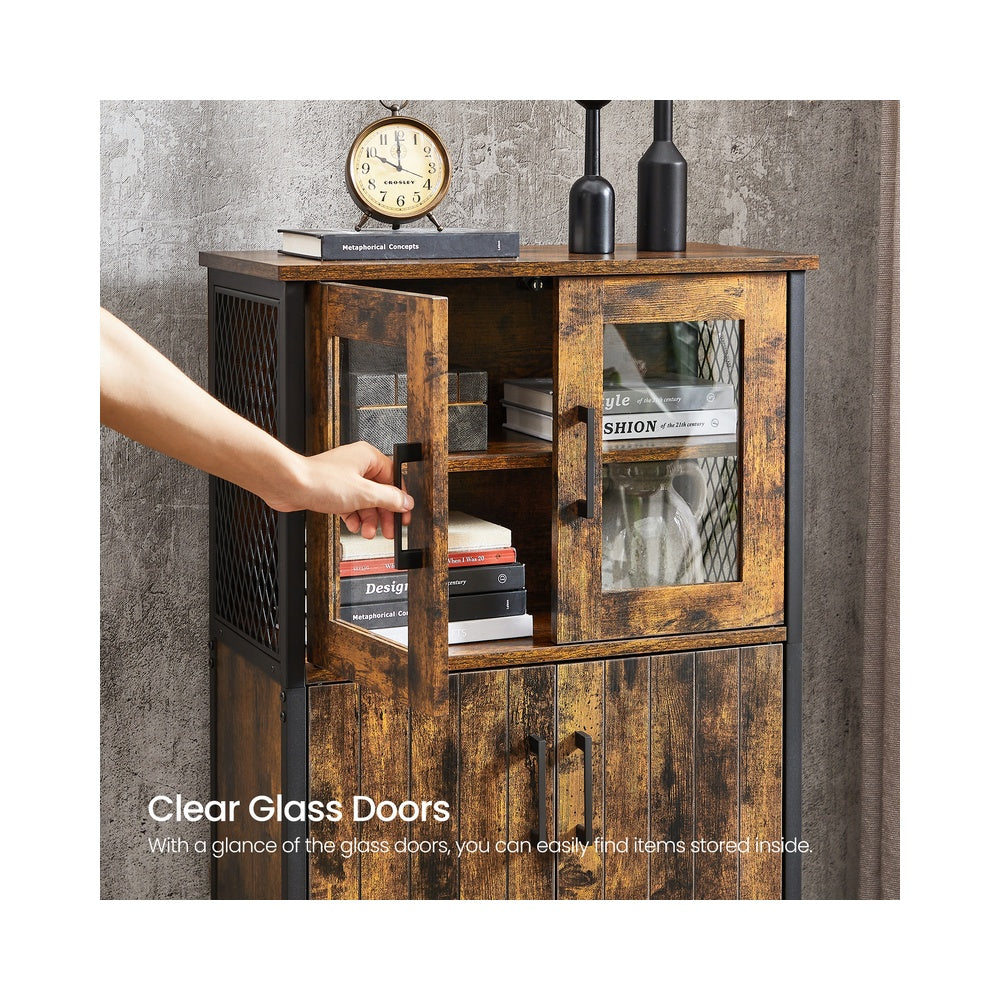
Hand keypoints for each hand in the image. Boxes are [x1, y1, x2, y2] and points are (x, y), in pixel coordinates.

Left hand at [275, 440, 412, 539]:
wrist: (288, 485)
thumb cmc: (320, 481)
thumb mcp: (364, 493)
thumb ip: (389, 498)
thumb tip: (406, 502)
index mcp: (368, 457)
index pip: (394, 478)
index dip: (400, 499)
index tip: (403, 515)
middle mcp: (357, 464)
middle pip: (380, 492)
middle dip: (383, 513)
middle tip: (388, 530)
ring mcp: (344, 477)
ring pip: (364, 500)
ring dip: (368, 518)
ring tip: (368, 532)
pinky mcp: (332, 489)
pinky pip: (350, 504)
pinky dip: (353, 516)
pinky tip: (354, 526)